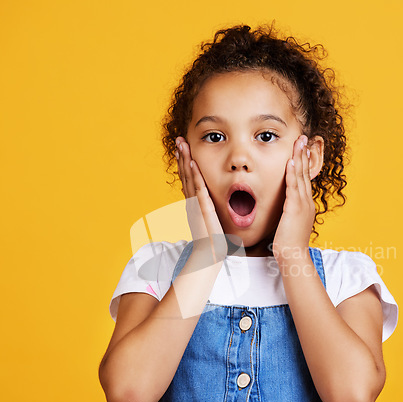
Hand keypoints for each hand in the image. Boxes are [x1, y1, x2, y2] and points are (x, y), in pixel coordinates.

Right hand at [176, 137, 227, 263]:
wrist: (210, 256)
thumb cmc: (214, 241)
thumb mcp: (212, 221)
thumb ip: (212, 211)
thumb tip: (220, 203)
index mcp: (194, 204)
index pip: (188, 180)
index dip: (185, 164)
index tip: (183, 149)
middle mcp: (192, 203)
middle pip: (185, 175)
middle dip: (182, 157)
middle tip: (179, 140)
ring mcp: (195, 206)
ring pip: (189, 179)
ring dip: (186, 161)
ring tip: (182, 145)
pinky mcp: (202, 211)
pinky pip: (198, 189)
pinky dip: (195, 176)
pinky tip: (194, 163)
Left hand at [272, 135, 315, 262]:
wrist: (293, 256)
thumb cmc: (289, 244)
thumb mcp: (290, 225)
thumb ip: (288, 214)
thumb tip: (284, 210)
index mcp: (305, 205)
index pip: (304, 180)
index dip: (303, 164)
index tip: (302, 150)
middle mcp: (307, 202)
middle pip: (304, 174)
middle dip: (304, 155)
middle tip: (303, 138)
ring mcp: (302, 205)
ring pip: (300, 176)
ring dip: (299, 158)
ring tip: (299, 142)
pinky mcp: (295, 208)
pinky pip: (293, 187)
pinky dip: (292, 172)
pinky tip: (291, 161)